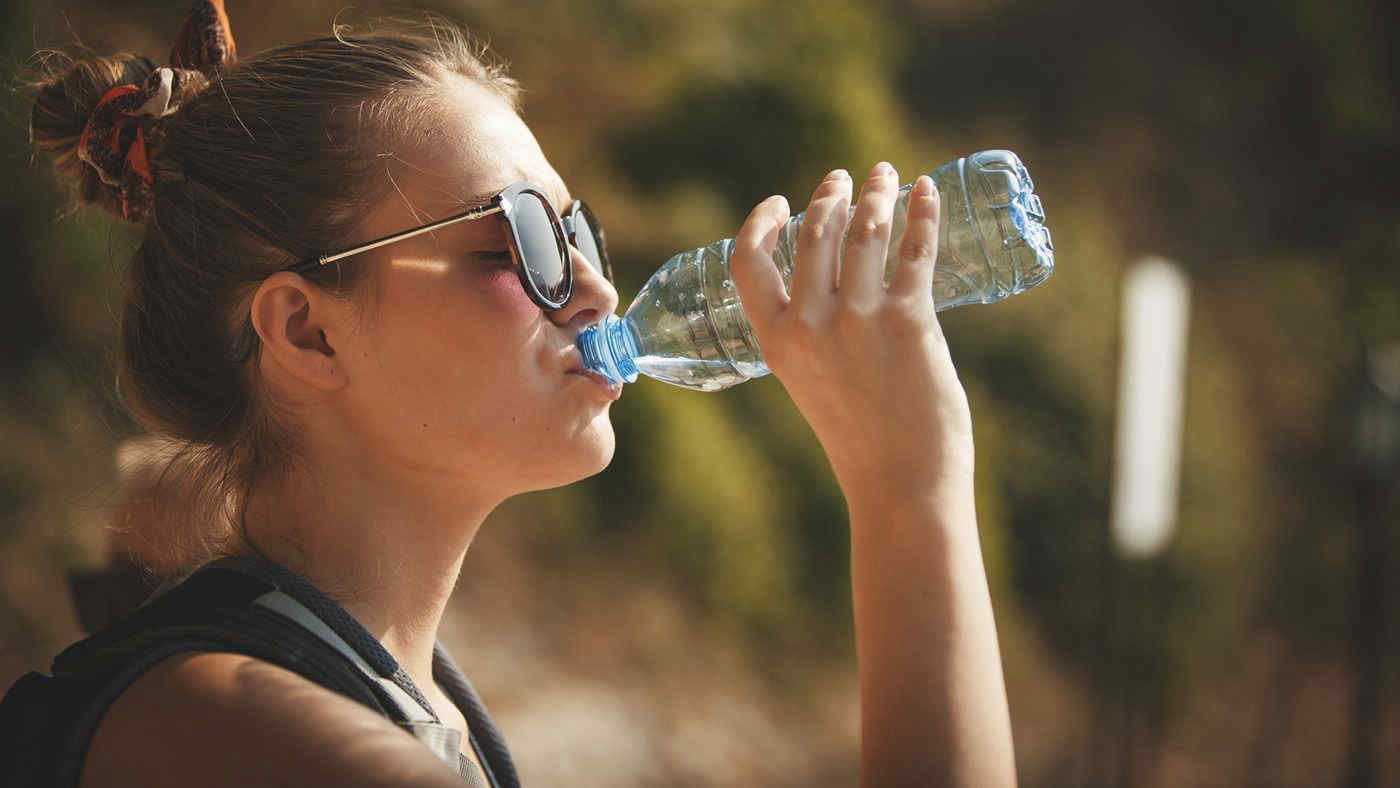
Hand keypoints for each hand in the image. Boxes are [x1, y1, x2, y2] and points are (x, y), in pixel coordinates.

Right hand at [729, 163, 973, 503]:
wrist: (901, 483)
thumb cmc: (862, 441)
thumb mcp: (812, 382)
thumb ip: (814, 335)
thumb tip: (841, 283)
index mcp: (776, 342)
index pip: (749, 262)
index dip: (761, 223)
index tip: (781, 201)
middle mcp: (810, 325)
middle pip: (814, 234)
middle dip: (831, 195)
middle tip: (848, 178)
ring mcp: (858, 320)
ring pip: (864, 232)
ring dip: (877, 194)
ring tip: (886, 176)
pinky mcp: (909, 321)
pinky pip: (915, 250)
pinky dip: (922, 213)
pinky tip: (927, 191)